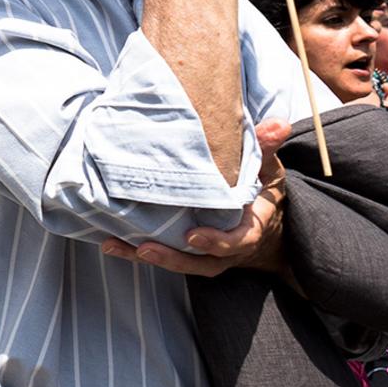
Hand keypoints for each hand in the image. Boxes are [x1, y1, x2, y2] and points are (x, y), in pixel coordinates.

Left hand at [102, 120, 289, 275]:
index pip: (237, 241)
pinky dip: (136, 252)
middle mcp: (227, 247)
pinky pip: (164, 255)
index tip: (192, 236)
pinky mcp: (186, 250)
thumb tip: (277, 123)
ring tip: (119, 246)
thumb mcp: (268, 167)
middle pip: (201, 261)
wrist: (264, 218)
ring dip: (148, 257)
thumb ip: (266, 147)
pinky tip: (110, 243)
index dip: (217, 242)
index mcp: (250, 227)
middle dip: (173, 257)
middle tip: (146, 248)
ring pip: (180, 262)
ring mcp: (206, 253)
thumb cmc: (261, 187)